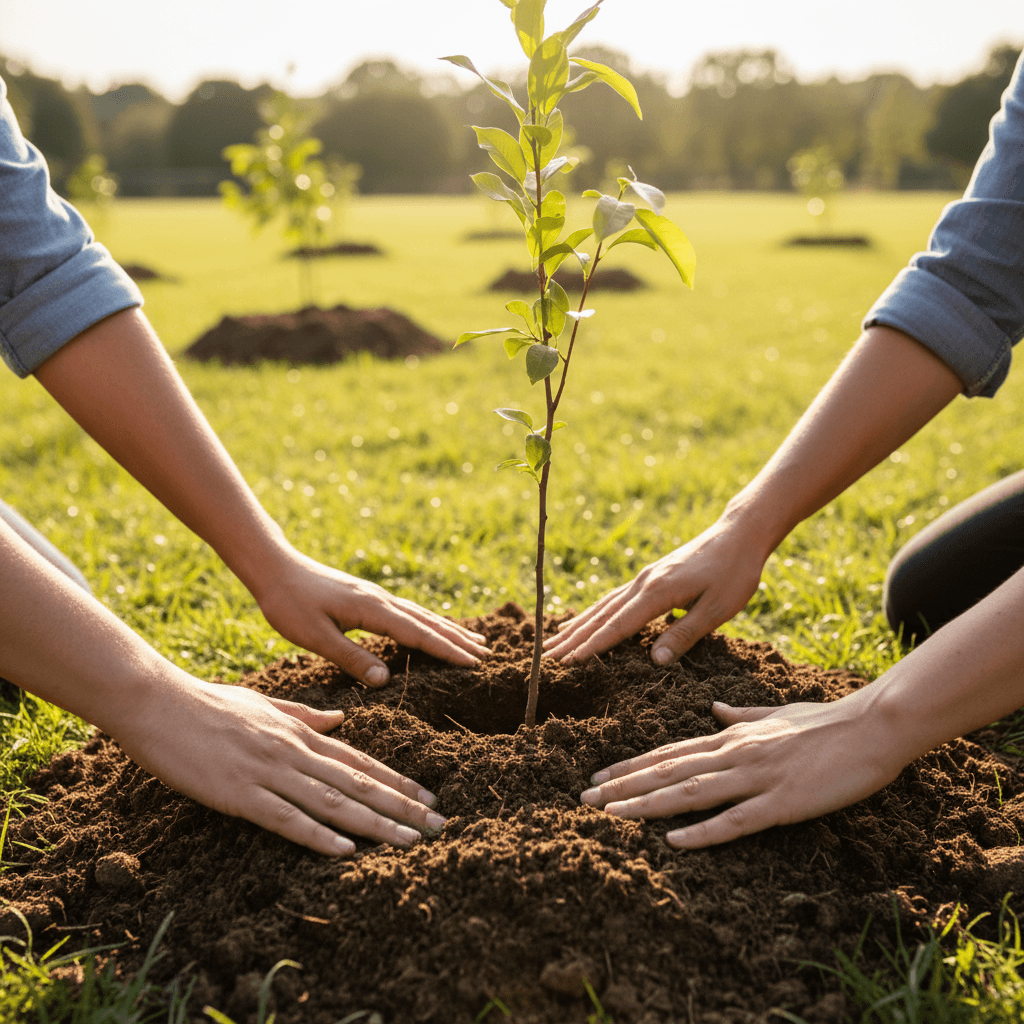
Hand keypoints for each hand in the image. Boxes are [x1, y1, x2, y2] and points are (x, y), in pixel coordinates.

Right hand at [114, 674, 444, 855]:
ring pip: (333, 802)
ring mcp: (268, 772)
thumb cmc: (208, 704)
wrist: (158, 702)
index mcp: (300, 732)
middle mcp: (294, 751)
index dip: (398, 781)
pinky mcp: (240, 794)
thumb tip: (342, 719)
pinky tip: (346, 850)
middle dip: (402, 806)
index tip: (428, 797)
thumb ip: (305, 714)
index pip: (360, 760)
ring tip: (410, 840)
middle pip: (358, 783)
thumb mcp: (264, 705)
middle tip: (438, 826)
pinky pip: (286, 818)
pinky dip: (318, 835)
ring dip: (376, 823)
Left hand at [254, 548, 489, 686]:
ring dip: (449, 629)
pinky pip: (409, 611)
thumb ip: (351, 658)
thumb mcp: (315, 637)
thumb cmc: (289, 604)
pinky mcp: (368, 597)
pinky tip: (433, 627)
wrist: (274, 567)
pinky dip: (429, 621)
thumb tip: (386, 681)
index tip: (475, 663)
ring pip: (421, 615)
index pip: (419, 634)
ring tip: (475, 640)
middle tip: (489, 654)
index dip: (447, 650)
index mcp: (372, 610)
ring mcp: (376, 596)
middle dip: (458, 639)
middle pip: (429, 621)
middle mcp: (381, 600)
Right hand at [544, 518, 763, 665]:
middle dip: (573, 638)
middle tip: (545, 657)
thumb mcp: (718, 608)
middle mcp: (643, 583)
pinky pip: (614, 598)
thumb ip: (684, 634)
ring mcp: (645, 577)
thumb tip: (654, 660)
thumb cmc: (735, 572)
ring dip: (577, 625)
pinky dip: (594, 612)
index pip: (618, 626)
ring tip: (553, 641)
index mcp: (658, 592)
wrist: (739, 534)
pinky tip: (586, 620)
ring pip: (603, 605)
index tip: (567, 663)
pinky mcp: (650, 576)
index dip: (592, 647)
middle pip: (601, 615)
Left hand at [580, 697, 903, 848]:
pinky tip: (674, 841)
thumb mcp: (776, 714)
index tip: (600, 777)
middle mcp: (735, 752)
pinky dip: (703, 831)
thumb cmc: (827, 722)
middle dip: (624, 786)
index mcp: (733, 735)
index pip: (671, 751)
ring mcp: (757, 776)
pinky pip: (736, 820)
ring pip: (690, 792)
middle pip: (669, 771)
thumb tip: (712, 710)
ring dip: (647, 805)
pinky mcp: (782, 802)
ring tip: (611, 817)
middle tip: (584, 799)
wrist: (873, 725)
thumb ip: (741, 715)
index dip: (633, 765)